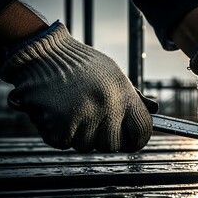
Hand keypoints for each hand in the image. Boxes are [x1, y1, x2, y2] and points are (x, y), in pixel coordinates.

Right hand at [0, 22, 154, 152]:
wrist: (43, 52)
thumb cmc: (80, 64)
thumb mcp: (113, 74)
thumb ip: (133, 96)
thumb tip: (154, 109)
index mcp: (124, 95)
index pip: (143, 131)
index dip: (136, 141)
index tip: (127, 142)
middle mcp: (108, 107)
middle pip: (113, 145)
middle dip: (101, 139)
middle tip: (89, 122)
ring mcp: (85, 118)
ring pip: (85, 146)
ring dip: (77, 134)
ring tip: (70, 109)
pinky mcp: (60, 126)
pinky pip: (63, 144)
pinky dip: (56, 133)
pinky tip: (55, 112)